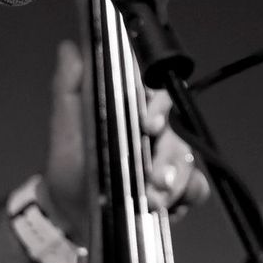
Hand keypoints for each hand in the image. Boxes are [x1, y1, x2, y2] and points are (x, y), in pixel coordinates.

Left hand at [39, 40, 210, 240]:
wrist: (69, 214)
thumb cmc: (70, 166)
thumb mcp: (66, 127)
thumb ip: (70, 88)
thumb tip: (70, 48)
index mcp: (133, 114)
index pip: (158, 99)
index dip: (158, 108)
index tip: (148, 124)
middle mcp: (156, 137)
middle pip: (179, 134)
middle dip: (168, 156)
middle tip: (153, 175)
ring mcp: (168, 164)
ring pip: (188, 162)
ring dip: (175, 180)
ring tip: (154, 198)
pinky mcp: (175, 192)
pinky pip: (196, 189)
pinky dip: (188, 195)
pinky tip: (171, 206)